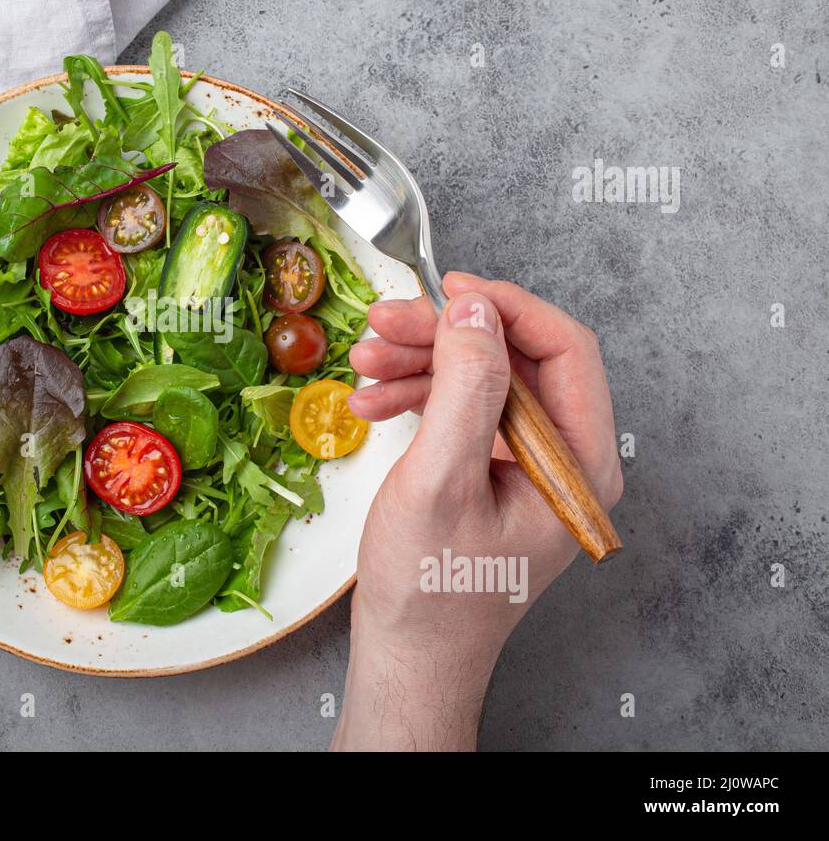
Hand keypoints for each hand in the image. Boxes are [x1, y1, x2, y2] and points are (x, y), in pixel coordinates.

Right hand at [331, 272, 621, 749]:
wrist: (408, 655)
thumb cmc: (431, 590)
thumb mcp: (440, 480)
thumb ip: (464, 389)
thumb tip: (475, 311)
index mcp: (578, 463)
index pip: (565, 351)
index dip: (507, 308)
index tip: (449, 289)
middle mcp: (563, 460)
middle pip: (515, 360)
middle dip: (447, 336)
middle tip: (384, 323)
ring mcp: (527, 467)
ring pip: (483, 381)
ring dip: (423, 363)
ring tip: (365, 361)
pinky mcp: (493, 474)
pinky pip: (463, 413)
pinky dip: (418, 398)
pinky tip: (373, 402)